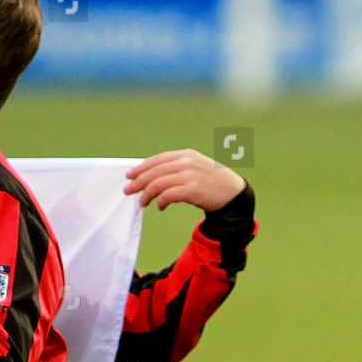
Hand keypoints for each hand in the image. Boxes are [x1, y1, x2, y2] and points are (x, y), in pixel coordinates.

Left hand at [124, 149, 244, 211]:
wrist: (233, 193)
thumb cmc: (212, 182)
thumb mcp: (195, 167)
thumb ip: (177, 168)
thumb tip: (152, 177)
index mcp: (186, 154)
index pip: (158, 159)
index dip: (142, 167)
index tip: (130, 175)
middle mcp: (187, 162)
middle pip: (155, 171)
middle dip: (139, 181)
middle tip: (128, 190)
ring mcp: (190, 175)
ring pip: (158, 183)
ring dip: (147, 194)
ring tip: (142, 202)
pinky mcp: (193, 190)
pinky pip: (169, 195)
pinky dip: (161, 201)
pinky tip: (160, 207)